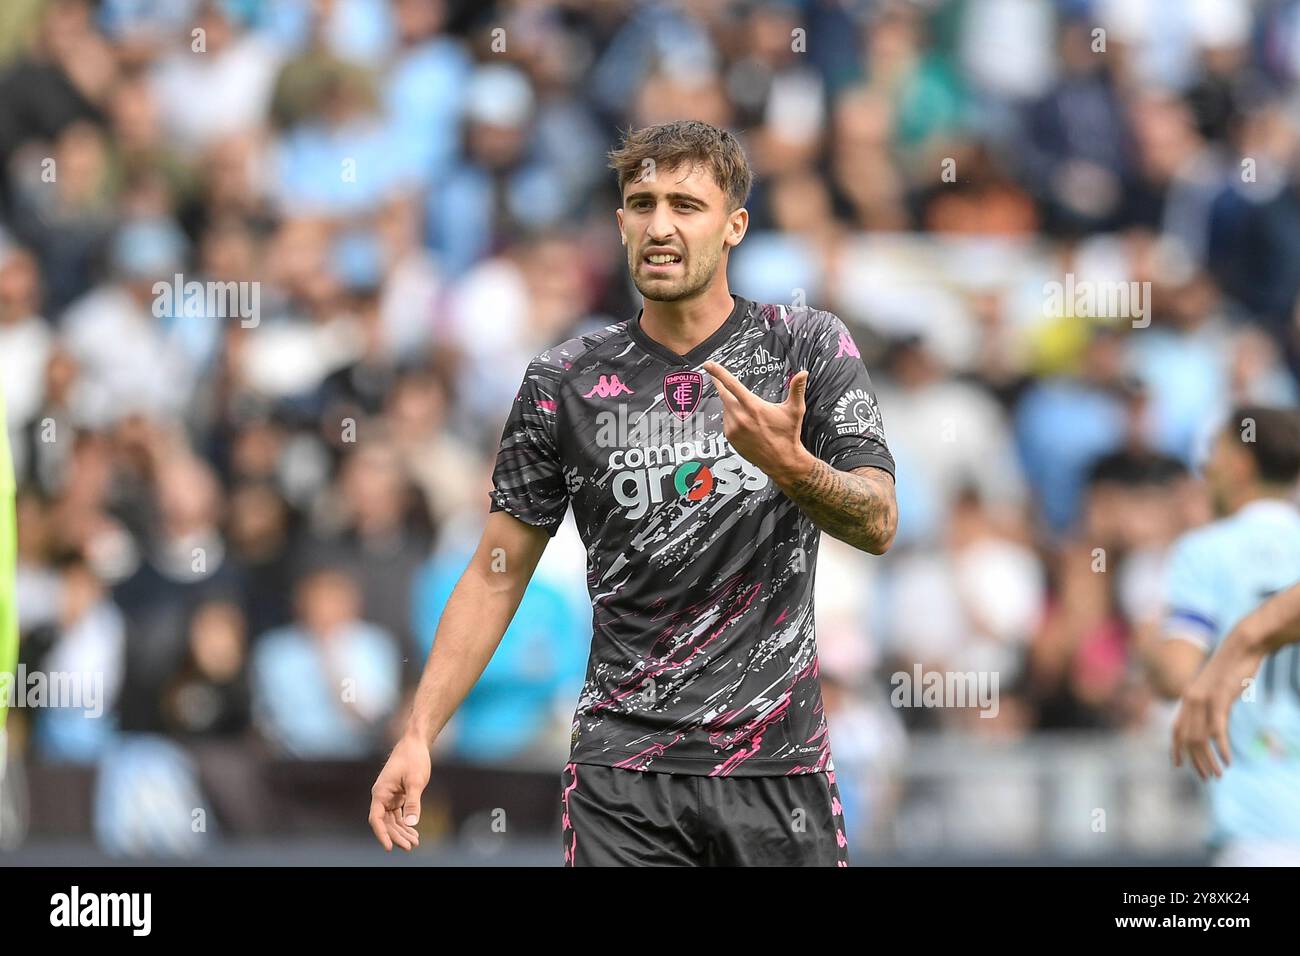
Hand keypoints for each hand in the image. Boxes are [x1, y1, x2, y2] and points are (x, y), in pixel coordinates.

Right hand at [368, 734, 430, 850]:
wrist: (415, 744)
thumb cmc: (413, 759)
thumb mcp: (416, 781)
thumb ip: (413, 802)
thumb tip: (412, 824)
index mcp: (380, 792)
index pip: (376, 819)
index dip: (382, 834)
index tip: (389, 847)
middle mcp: (382, 796)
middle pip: (385, 822)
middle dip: (396, 836)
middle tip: (410, 847)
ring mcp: (389, 797)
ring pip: (392, 820)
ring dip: (402, 832)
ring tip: (414, 843)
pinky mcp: (397, 796)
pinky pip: (398, 814)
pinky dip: (405, 824)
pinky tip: (414, 832)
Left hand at [701, 361, 811, 483]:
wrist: (781, 460)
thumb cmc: (788, 434)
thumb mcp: (795, 410)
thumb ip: (797, 389)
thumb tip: (804, 372)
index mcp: (753, 406)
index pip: (732, 385)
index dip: (719, 373)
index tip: (709, 365)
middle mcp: (740, 416)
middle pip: (724, 395)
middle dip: (720, 385)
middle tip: (716, 377)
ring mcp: (733, 428)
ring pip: (726, 408)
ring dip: (731, 404)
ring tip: (748, 411)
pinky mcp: (730, 437)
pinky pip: (726, 421)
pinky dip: (732, 417)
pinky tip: (745, 422)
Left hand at [1171, 636, 1261, 780]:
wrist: (1241, 647)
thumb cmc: (1232, 668)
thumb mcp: (1216, 688)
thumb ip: (1210, 703)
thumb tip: (1211, 719)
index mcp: (1188, 697)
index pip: (1175, 728)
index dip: (1175, 748)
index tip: (1178, 766)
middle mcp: (1190, 700)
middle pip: (1187, 739)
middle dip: (1196, 761)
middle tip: (1206, 777)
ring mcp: (1203, 700)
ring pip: (1200, 739)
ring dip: (1208, 760)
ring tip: (1217, 775)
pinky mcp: (1219, 700)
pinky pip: (1217, 731)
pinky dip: (1222, 749)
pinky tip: (1227, 761)